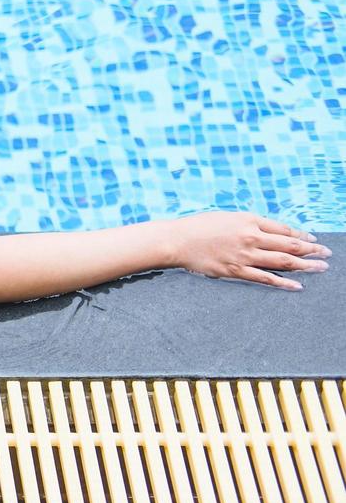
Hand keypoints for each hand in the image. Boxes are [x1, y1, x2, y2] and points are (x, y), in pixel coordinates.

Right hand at [167, 211, 329, 290]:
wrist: (177, 240)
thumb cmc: (199, 226)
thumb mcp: (227, 217)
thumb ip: (249, 224)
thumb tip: (270, 233)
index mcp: (248, 220)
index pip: (283, 229)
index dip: (301, 235)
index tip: (313, 240)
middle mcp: (250, 237)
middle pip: (288, 245)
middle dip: (311, 250)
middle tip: (326, 254)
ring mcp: (244, 255)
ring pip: (282, 262)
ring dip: (305, 265)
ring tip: (320, 268)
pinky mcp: (236, 270)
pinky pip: (265, 278)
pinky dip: (283, 282)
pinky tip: (297, 285)